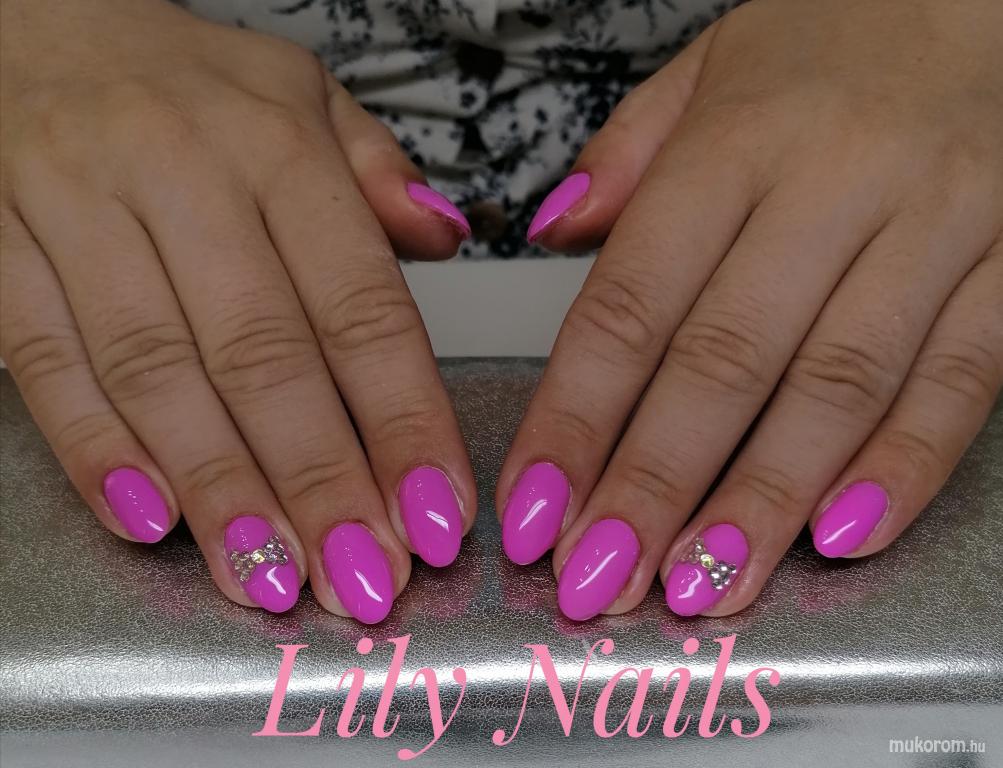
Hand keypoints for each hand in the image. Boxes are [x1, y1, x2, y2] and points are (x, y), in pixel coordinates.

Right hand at [0, 0, 474, 621]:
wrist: (37, 18)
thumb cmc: (190, 84)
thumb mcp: (306, 96)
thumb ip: (379, 176)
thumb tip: (448, 239)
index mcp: (280, 148)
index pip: (362, 305)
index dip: (404, 418)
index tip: (435, 510)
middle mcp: (184, 176)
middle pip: (263, 355)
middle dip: (320, 481)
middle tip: (362, 573)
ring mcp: (80, 209)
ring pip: (157, 371)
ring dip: (219, 488)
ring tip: (267, 576)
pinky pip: (43, 357)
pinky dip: (95, 446)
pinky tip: (148, 519)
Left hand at [499, 0, 1002, 618]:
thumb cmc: (843, 34)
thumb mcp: (712, 67)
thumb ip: (628, 156)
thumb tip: (552, 233)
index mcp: (738, 143)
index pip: (630, 304)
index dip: (575, 418)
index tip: (535, 507)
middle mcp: (835, 186)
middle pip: (724, 364)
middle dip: (654, 487)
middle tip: (600, 578)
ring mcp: (937, 228)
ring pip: (836, 390)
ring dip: (761, 504)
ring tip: (700, 586)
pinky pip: (959, 381)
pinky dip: (901, 467)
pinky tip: (841, 538)